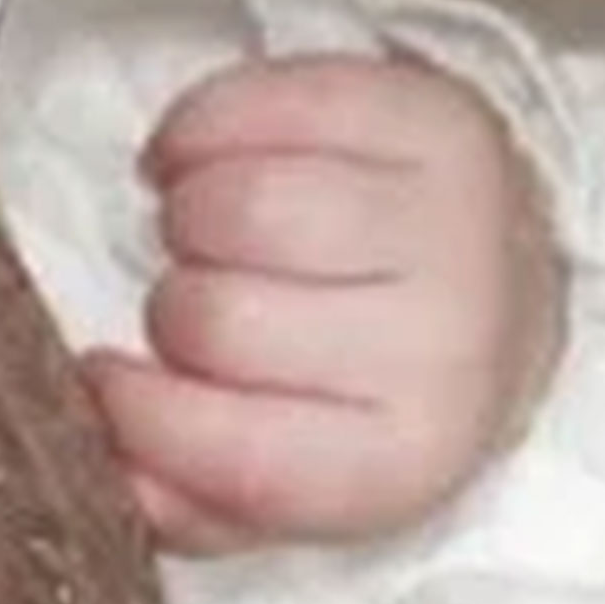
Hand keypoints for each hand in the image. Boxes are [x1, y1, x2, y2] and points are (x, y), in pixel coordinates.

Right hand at [83, 58, 566, 557]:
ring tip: (210, 230)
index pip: (242, 457)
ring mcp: (451, 221)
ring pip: (238, 204)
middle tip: (195, 296)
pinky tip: (212, 157)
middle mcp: (449, 344)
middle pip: (216, 318)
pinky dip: (203, 125)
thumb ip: (187, 500)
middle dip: (171, 307)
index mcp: (407, 456)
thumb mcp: (294, 474)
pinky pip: (267, 103)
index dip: (138, 416)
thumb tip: (113, 472)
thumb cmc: (367, 381)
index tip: (104, 378)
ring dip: (187, 212)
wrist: (500, 278)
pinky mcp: (435, 118)